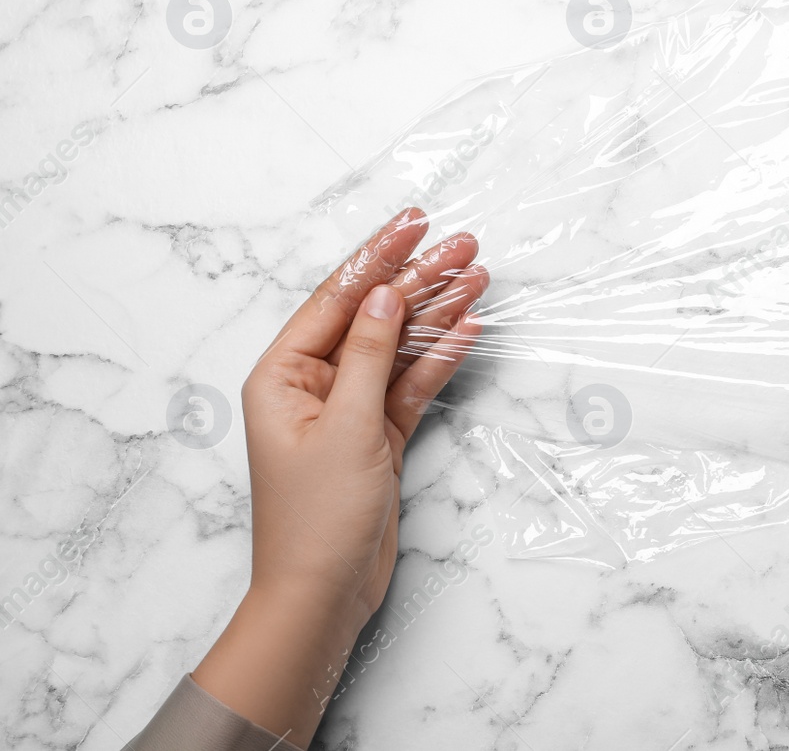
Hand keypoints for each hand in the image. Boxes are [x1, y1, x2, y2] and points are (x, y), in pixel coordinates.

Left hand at [193, 209, 487, 745]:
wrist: (323, 593)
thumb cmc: (316, 519)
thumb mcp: (344, 427)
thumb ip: (366, 356)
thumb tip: (382, 297)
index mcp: (283, 375)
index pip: (337, 299)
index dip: (378, 257)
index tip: (414, 223)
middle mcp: (313, 384)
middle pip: (372, 315)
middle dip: (417, 278)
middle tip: (463, 244)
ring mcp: (349, 409)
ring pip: (399, 345)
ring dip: (437, 312)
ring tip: (478, 274)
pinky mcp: (379, 434)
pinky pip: (412, 383)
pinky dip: (442, 358)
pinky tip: (470, 328)